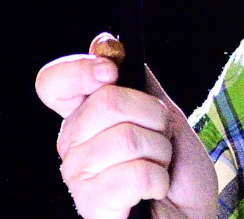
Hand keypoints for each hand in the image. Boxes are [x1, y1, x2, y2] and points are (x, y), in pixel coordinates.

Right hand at [36, 43, 219, 218]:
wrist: (190, 218)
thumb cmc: (177, 173)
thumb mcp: (164, 116)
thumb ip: (137, 81)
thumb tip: (105, 42)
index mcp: (83, 120)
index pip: (53, 83)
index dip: (79, 69)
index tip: (112, 70)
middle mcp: (71, 146)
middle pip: (107, 101)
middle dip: (153, 118)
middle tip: (160, 140)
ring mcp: (77, 177)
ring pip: (128, 137)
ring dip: (160, 154)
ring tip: (158, 170)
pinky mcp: (92, 206)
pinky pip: (135, 173)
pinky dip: (158, 181)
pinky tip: (152, 194)